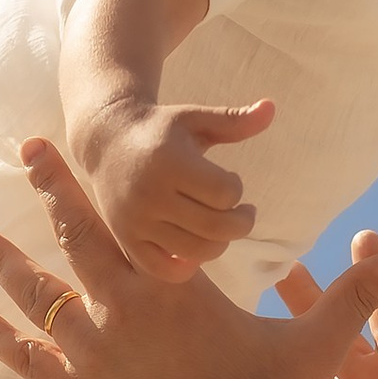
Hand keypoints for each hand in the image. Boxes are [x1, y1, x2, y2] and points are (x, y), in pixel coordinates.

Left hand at [0, 140, 377, 378]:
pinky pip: (31, 361)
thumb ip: (350, 302)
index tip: (79, 141)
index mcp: (173, 290)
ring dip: (6, 263)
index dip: (106, 179)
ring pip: (39, 296)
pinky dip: (4, 338)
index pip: (134, 219)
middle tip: (28, 150)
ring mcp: (93, 354)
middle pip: (78, 238)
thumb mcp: (311, 352)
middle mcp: (122, 311)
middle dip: (53, 191)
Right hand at [84, 98, 275, 280]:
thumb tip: (271, 108)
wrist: (106, 140)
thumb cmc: (161, 129)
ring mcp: (136, 221)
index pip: (226, 193)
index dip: (237, 189)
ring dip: (220, 243)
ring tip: (220, 226)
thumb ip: (234, 120)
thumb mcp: (196, 118)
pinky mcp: (126, 239)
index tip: (229, 180)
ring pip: (197, 252)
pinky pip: (164, 270)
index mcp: (170, 162)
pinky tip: (194, 246)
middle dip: (242, 222)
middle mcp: (150, 194)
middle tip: (243, 213)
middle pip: (217, 228)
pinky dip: (186, 266)